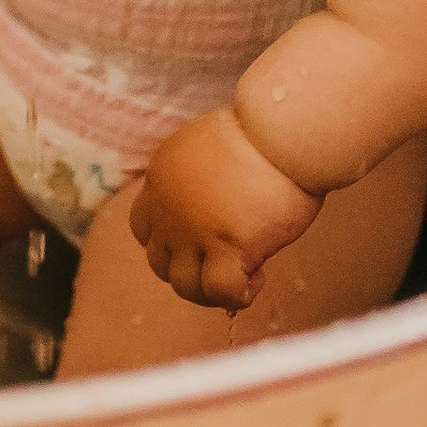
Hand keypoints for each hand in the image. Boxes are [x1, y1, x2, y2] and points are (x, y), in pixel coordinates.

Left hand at [131, 109, 320, 310]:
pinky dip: (239, 295)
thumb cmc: (261, 134)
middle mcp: (168, 206)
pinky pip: (220, 293)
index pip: (144, 228)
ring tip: (244, 273)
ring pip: (184, 286)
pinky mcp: (226, 247)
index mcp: (162, 176)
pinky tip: (259, 276)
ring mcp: (193, 229)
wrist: (282, 130)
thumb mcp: (209, 149)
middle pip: (159, 262)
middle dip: (190, 269)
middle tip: (224, 261)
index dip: (171, 242)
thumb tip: (214, 212)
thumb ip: (198, 181)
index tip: (202, 240)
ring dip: (211, 290)